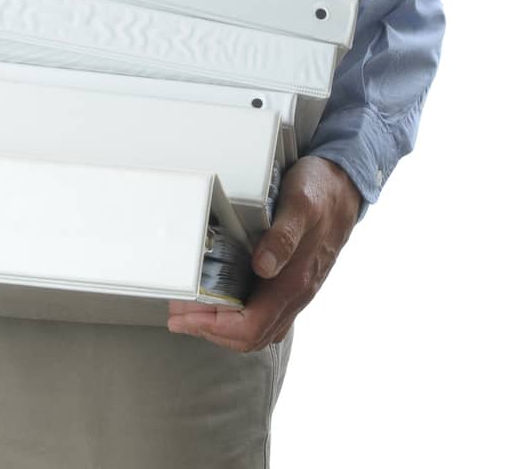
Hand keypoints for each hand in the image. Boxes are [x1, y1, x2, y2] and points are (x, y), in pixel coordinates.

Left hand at [166, 156, 361, 351]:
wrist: (345, 187)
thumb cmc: (321, 192)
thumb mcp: (300, 204)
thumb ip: (283, 237)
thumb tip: (262, 267)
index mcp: (294, 282)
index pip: (250, 326)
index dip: (214, 328)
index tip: (185, 317)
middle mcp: (296, 294)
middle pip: (250, 337)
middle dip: (210, 331)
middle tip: (177, 315)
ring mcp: (295, 290)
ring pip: (258, 330)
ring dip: (221, 327)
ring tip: (191, 311)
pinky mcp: (293, 281)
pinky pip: (266, 315)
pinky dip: (238, 317)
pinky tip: (221, 301)